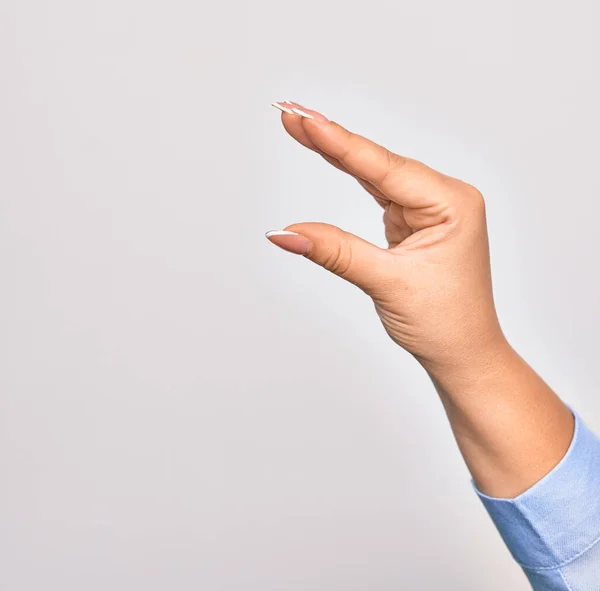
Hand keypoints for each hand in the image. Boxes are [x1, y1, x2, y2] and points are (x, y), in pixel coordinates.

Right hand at [267, 101, 504, 372]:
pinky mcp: (412, 222)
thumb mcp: (387, 283)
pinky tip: (328, 153)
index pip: (384, 168)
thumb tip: (286, 232)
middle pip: (377, 162)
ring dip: (336, 153)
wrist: (463, 353)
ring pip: (374, 174)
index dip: (338, 143)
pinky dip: (349, 177)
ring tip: (300, 126)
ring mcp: (427, 209)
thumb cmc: (445, 322)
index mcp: (452, 204)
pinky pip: (376, 193)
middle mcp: (443, 199)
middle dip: (331, 139)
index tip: (304, 119)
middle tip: (290, 112)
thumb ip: (334, 251)